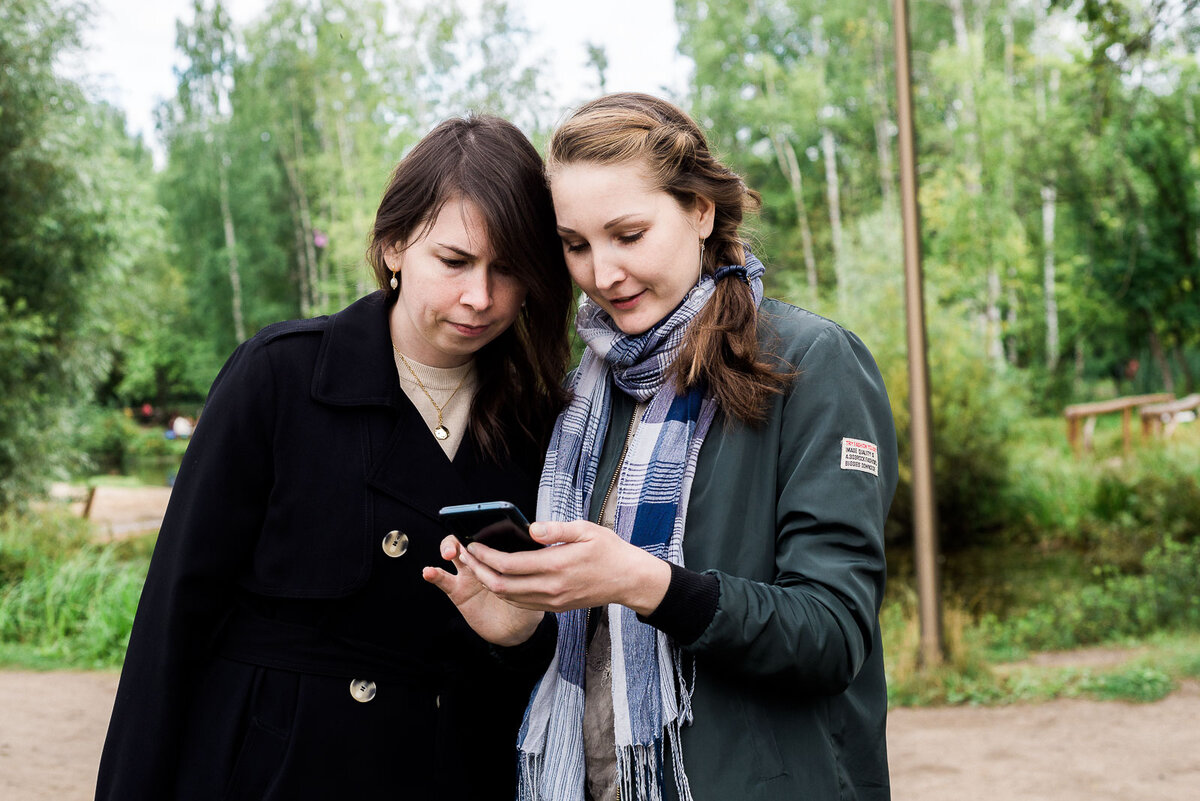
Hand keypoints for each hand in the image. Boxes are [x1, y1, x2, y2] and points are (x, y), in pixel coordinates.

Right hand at [422, 536, 543, 646]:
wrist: (520, 627)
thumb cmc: (531, 597)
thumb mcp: (538, 576)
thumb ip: (537, 556)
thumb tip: (538, 534)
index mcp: (500, 551)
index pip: (487, 531)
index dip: (482, 526)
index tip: (481, 525)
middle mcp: (482, 560)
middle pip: (466, 538)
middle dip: (463, 536)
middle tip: (466, 542)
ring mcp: (468, 574)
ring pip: (453, 554)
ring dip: (448, 549)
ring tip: (449, 553)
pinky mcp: (457, 591)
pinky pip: (443, 581)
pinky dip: (434, 575)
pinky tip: (429, 572)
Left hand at [455, 520, 671, 615]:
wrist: (629, 580)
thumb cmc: (609, 551)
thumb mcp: (586, 530)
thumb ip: (556, 530)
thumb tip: (531, 528)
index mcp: (556, 565)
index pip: (510, 564)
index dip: (486, 556)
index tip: (473, 545)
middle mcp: (551, 587)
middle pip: (502, 586)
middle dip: (479, 571)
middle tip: (466, 557)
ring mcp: (553, 601)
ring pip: (509, 598)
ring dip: (489, 583)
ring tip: (476, 566)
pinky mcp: (556, 607)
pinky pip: (523, 603)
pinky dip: (505, 592)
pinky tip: (499, 578)